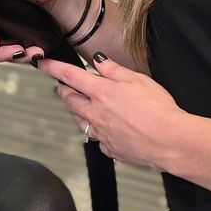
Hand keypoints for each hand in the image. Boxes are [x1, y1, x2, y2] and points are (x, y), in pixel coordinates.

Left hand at [38, 57, 186, 172]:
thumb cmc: (157, 109)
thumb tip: (99, 61)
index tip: (42, 64)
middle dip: (63, 91)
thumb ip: (114, 70)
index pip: (69, 76)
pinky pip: (97, 139)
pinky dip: (96, 132)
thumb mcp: (137, 80)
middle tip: (62, 86)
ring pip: (80, 121)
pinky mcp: (110, 149)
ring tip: (80, 106)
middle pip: (70, 100)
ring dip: (76, 111)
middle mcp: (95, 114)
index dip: (53, 68)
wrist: (168, 141)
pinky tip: (104, 129)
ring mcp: (101, 134)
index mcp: (101, 92)